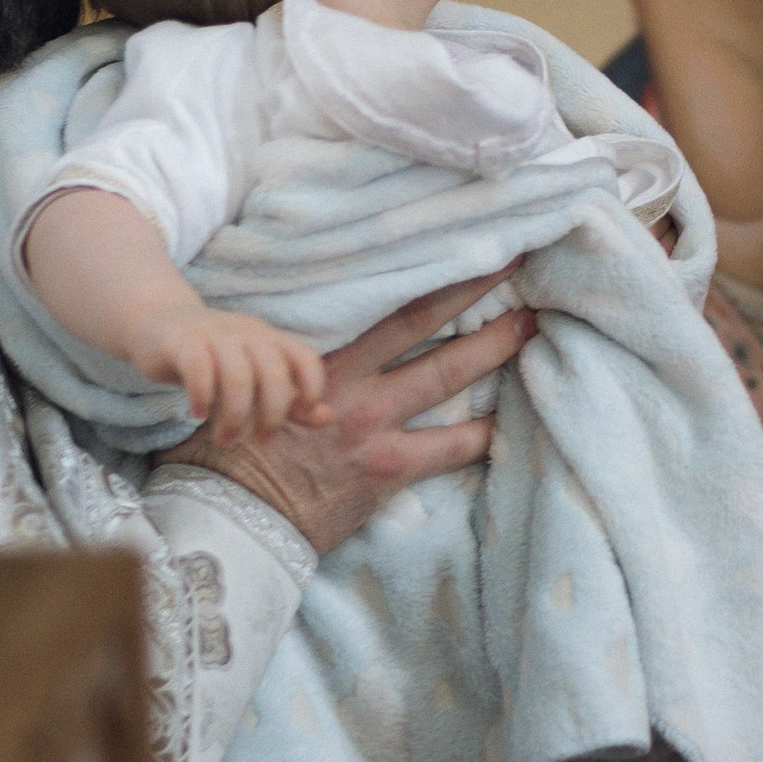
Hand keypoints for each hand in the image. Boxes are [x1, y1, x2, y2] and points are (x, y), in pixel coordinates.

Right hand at [137, 305, 331, 446]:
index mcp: (269, 339)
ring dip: (235, 416)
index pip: (304, 357)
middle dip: (270, 415)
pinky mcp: (183, 342)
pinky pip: (199, 370)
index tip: (300, 413)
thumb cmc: (212, 358)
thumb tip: (326, 417)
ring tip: (225, 438)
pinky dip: (202, 398)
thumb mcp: (253, 376)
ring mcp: (214, 335)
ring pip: (237, 376)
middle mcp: (246, 333)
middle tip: (258, 440)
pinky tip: (198, 414)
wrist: (156, 324)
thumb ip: (290, 399)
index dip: (311, 387)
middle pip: (273, 374)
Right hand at [162, 270, 535, 552]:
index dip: (428, 274)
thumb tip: (317, 332)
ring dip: (492, 348)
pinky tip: (504, 420)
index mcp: (323, 359)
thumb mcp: (262, 388)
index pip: (386, 304)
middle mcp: (357, 385)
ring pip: (447, 375)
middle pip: (425, 324)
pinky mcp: (390, 469)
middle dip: (473, 292)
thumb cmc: (239, 449)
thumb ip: (295, 361)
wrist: (236, 514)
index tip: (461, 247)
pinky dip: (479, 433)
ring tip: (526, 325)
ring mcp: (377, 427)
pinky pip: (449, 448)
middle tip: (513, 264)